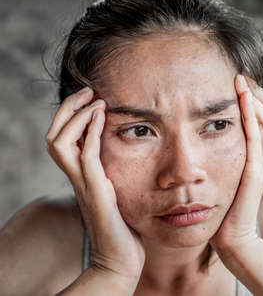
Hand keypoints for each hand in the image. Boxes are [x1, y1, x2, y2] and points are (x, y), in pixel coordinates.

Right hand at [46, 88, 144, 288]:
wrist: (121, 256)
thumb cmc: (122, 226)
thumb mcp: (116, 191)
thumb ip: (111, 174)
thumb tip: (124, 156)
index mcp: (80, 176)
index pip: (62, 138)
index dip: (70, 115)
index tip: (91, 97)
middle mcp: (76, 177)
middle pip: (54, 136)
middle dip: (68, 109)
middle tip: (88, 90)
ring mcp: (84, 184)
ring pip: (60, 142)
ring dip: (76, 116)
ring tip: (96, 100)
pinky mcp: (96, 191)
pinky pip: (86, 155)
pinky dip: (90, 132)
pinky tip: (102, 115)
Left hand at [210, 75, 262, 255]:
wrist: (231, 236)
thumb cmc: (223, 207)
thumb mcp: (224, 175)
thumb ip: (223, 156)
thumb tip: (205, 138)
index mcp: (254, 153)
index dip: (254, 95)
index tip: (235, 78)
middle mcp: (261, 154)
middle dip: (256, 90)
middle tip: (239, 73)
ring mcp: (259, 161)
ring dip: (254, 95)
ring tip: (239, 77)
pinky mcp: (253, 170)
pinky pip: (256, 136)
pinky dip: (250, 114)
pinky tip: (241, 96)